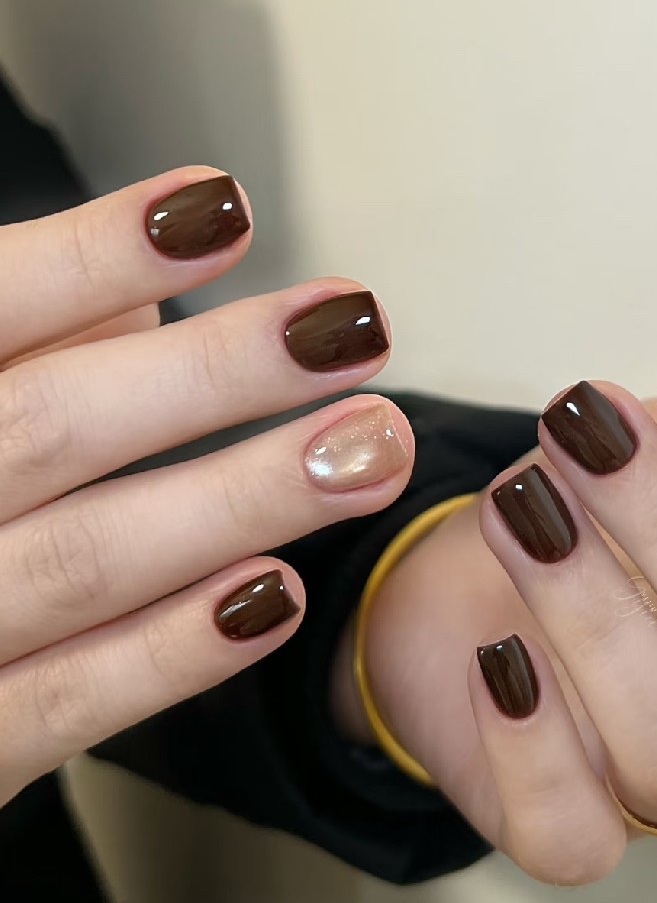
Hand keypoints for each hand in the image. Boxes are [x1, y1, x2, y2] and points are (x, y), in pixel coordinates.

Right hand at [0, 167, 412, 806]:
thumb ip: (32, 346)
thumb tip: (141, 296)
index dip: (94, 257)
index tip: (220, 205)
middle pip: (53, 428)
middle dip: (215, 374)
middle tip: (354, 329)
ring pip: (88, 561)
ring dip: (244, 500)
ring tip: (373, 448)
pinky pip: (69, 701)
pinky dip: (177, 649)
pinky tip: (280, 595)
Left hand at [354, 372, 656, 883]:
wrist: (454, 597)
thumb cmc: (565, 521)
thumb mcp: (640, 454)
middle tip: (588, 433)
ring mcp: (654, 781)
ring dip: (595, 614)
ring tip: (520, 510)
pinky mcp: (560, 822)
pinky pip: (574, 835)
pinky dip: (530, 742)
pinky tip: (494, 652)